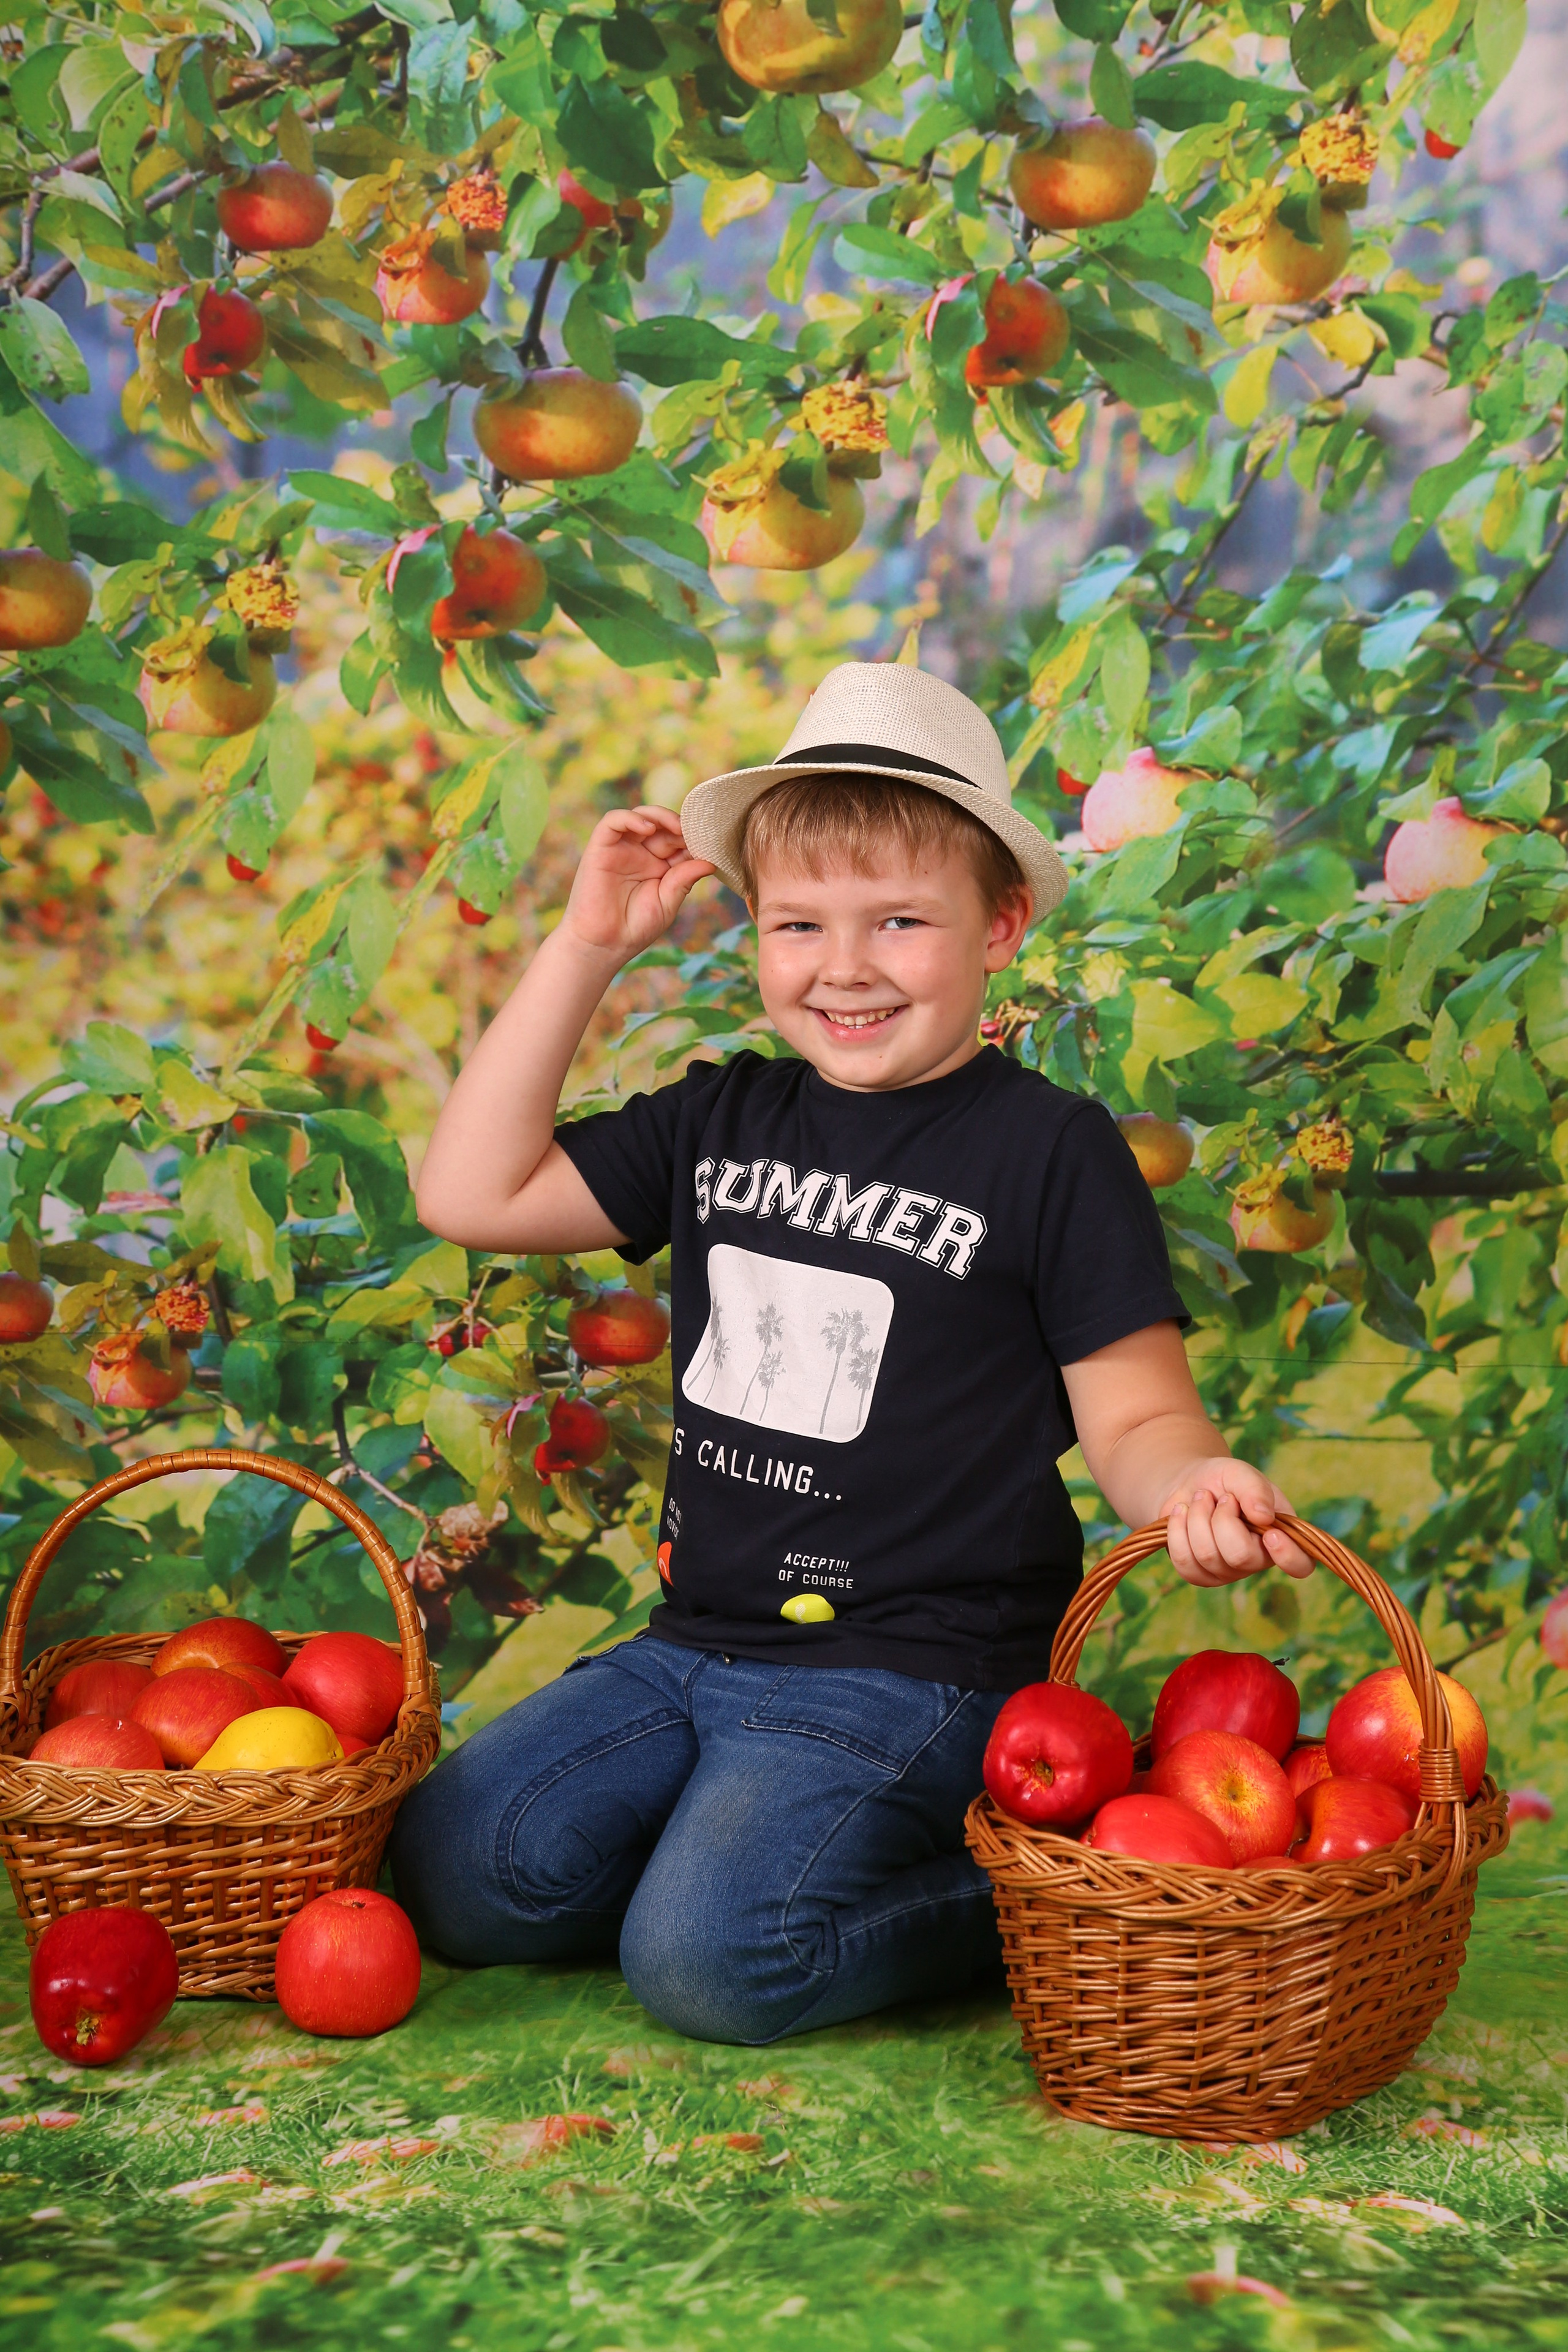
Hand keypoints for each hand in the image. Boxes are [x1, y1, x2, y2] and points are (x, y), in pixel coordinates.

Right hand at [557, 806, 714, 965]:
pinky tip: (649, 828)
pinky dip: (631, 817)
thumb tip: (711, 862)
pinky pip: (614, 821)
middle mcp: (641, 853)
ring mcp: (621, 849)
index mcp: (659, 866)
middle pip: (663, 825)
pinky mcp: (601, 847)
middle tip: (695, 833)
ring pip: (641, 816)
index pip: (679, 841)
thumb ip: (685, 879)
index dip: (693, 838)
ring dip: (661, 816)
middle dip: (681, 826)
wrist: (602, 944)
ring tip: (677, 828)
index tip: (710, 843)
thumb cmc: (634, 928)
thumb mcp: (667, 902)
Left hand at [1160, 1458, 1314, 1586]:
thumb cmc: (1223, 1480)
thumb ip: (1254, 1488)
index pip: (1301, 1564)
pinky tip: (1182, 1513)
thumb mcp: (1240, 1473)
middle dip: (1221, 1518)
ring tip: (1200, 1500)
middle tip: (1220, 1498)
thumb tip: (1263, 1516)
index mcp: (1281, 1535)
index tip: (1271, 1533)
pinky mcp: (1199, 1575)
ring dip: (1197, 1517)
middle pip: (1240, 1556)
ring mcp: (1228, 1572)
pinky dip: (1178, 1530)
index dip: (1289, 1556)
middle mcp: (1258, 1560)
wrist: (1188, 1485)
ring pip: (1207, 1556)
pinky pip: (1184, 1562)